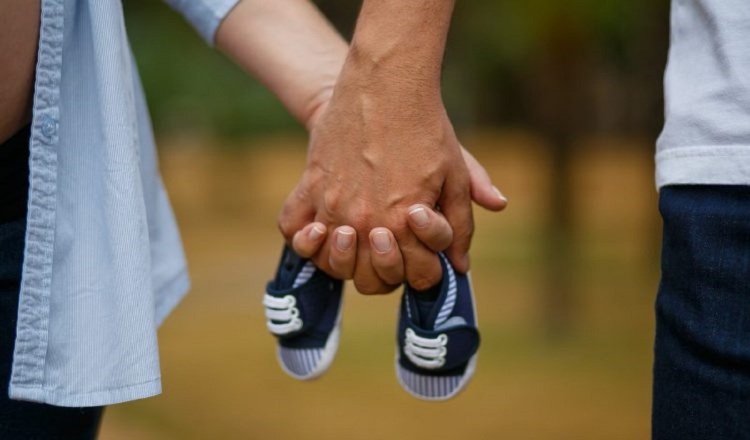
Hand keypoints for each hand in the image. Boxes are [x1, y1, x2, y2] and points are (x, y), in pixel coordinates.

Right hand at [278, 77, 472, 293]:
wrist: (384, 84)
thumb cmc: (426, 128)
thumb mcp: (456, 173)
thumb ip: (461, 224)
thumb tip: (461, 266)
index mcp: (405, 224)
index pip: (417, 277)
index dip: (426, 272)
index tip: (424, 254)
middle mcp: (365, 222)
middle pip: (369, 281)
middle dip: (387, 272)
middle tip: (393, 247)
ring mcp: (332, 206)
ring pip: (329, 263)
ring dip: (344, 262)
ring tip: (357, 239)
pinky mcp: (309, 186)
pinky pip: (292, 227)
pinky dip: (302, 237)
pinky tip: (320, 228)